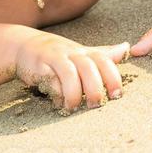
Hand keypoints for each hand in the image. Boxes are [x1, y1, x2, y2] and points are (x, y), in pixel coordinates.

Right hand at [13, 32, 129, 112]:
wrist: (25, 45)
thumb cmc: (59, 54)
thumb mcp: (81, 52)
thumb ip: (103, 54)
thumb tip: (126, 47)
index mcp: (85, 52)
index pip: (104, 61)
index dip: (113, 77)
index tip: (116, 95)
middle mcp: (72, 53)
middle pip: (89, 68)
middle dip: (95, 88)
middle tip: (95, 105)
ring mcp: (55, 59)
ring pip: (69, 74)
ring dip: (74, 94)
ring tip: (74, 107)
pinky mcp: (39, 67)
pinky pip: (50, 81)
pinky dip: (56, 94)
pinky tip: (58, 102)